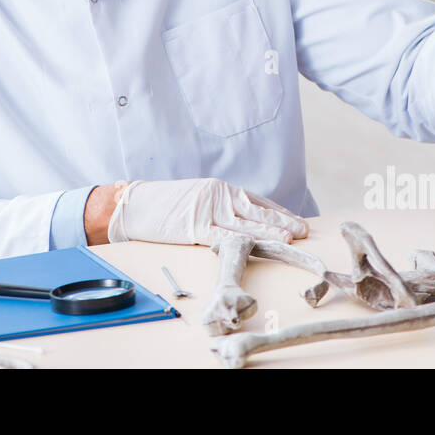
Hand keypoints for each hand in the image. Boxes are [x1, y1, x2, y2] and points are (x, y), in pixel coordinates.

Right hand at [106, 177, 308, 245]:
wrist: (133, 204)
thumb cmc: (162, 204)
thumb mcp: (195, 199)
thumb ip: (218, 208)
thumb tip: (241, 223)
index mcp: (219, 188)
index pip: (255, 200)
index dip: (277, 211)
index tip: (294, 220)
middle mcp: (217, 195)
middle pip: (256, 209)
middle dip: (281, 220)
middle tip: (302, 230)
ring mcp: (207, 210)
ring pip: (245, 223)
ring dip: (269, 231)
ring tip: (289, 238)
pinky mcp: (196, 226)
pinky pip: (223, 236)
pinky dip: (242, 241)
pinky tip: (257, 245)